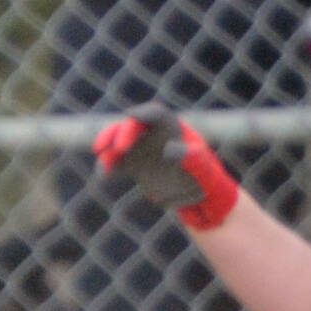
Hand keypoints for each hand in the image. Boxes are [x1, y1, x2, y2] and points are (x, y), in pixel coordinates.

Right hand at [94, 107, 241, 230]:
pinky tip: (104, 176)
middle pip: (132, 125)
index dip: (143, 113)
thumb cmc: (206, 179)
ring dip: (109, 149)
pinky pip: (115, 161)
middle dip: (121, 133)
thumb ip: (192, 159)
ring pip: (118, 141)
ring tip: (104, 161)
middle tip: (116, 148)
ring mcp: (141, 148)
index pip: (156, 114)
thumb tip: (170, 150)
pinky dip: (107, 166)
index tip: (131, 115)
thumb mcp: (204, 170)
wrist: (199, 197)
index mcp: (174, 129)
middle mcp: (154, 134)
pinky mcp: (132, 164)